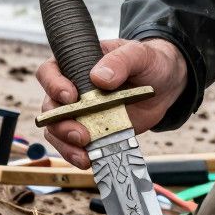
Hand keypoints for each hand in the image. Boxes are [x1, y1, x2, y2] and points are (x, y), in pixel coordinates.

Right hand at [36, 37, 187, 167]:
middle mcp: (72, 90)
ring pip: (58, 131)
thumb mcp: (138, 54)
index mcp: (76, 65)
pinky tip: (91, 160)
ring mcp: (81, 113)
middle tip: (81, 135)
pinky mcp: (93, 131)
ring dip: (67, 146)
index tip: (70, 97)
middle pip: (50, 108)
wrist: (165, 86)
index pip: (49, 72)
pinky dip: (80, 155)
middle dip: (61, 125)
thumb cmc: (148, 62)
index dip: (53, 85)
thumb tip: (99, 77)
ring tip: (85, 155)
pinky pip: (77, 146)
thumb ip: (120, 61)